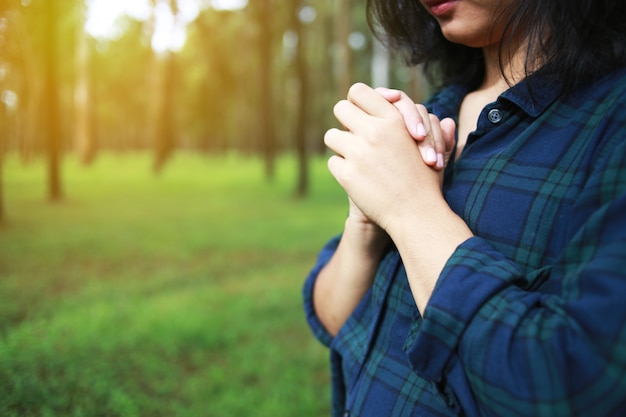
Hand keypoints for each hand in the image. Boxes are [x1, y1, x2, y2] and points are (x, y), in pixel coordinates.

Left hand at [325, 83, 455, 229]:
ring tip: (355, 157)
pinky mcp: (348, 174)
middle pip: (340, 109)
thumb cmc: (426, 177)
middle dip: (345, 120)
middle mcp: (374, 132)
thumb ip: (410, 117)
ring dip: (341, 146)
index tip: (362, 113)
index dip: (357, 102)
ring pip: (331, 136)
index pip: (358, 92)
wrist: (417, 213)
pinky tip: (357, 178)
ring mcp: (359, 153)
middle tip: (354, 133)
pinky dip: (342, 169)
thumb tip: (395, 97)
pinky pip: (333, 162)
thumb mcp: (427, 141)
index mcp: (393, 119)